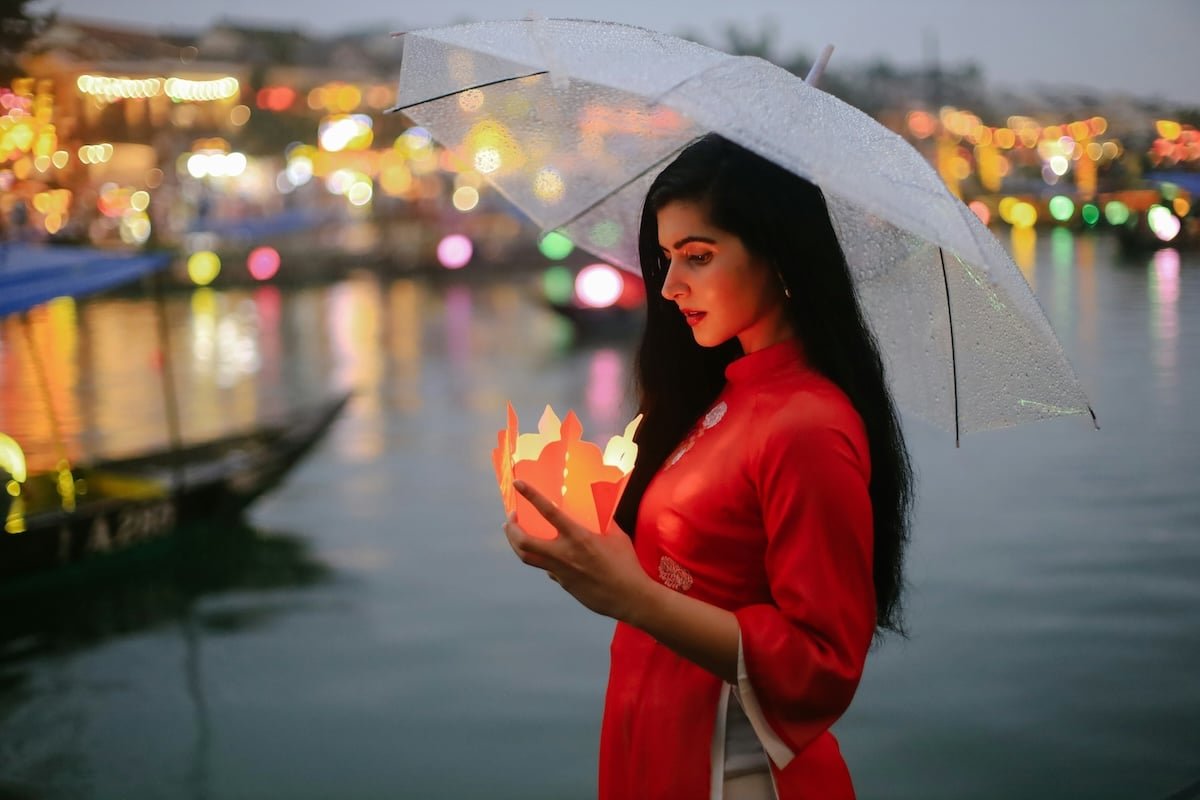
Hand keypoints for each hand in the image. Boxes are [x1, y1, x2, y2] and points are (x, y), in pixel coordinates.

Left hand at [503, 479, 651, 622]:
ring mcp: (560, 572)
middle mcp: (564, 554)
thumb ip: (603, 521)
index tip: (518, 484)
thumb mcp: (616, 536)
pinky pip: (548, 569)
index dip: (531, 496)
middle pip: (523, 543)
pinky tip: (548, 555)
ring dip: (516, 544)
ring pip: (528, 558)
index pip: (549, 512)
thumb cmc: (626, 564)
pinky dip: (544, 560)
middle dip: (510, 529)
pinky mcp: (563, 584)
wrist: (629, 597)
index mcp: (578, 537)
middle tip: (510, 519)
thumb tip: (598, 509)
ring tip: (515, 534)